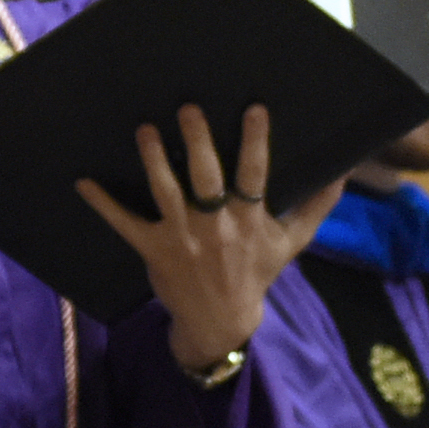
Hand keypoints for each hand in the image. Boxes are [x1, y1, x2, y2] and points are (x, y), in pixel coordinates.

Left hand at [80, 103, 336, 376]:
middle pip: (206, 177)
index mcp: (249, 220)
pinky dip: (103, 203)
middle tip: (188, 108)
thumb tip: (344, 173)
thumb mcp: (291, 243)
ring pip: (166, 192)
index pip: (255, 175)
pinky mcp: (154, 249)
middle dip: (197, 141)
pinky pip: (126, 223)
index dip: (255, 143)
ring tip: (145, 130)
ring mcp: (182, 237)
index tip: (253, 109)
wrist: (221, 319)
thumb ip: (316, 207)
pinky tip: (83, 181)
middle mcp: (216, 226)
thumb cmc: (256, 273)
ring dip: (154, 160)